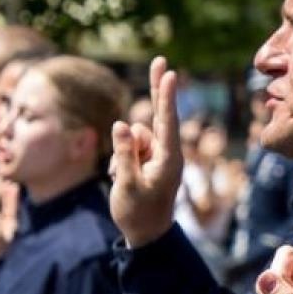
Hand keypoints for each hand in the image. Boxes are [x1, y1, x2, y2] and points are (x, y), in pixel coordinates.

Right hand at [109, 56, 182, 247]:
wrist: (146, 233)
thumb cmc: (138, 213)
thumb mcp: (127, 185)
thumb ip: (124, 154)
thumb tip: (122, 124)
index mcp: (168, 159)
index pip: (166, 122)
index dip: (166, 97)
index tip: (170, 74)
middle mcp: (167, 152)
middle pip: (159, 113)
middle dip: (158, 88)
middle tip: (161, 60)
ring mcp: (157, 154)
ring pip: (135, 135)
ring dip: (125, 151)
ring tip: (126, 179)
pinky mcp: (148, 157)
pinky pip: (129, 146)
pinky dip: (122, 158)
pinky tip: (123, 178)